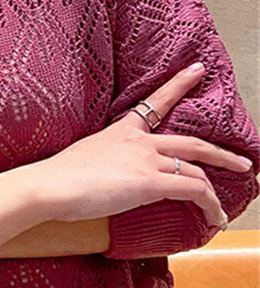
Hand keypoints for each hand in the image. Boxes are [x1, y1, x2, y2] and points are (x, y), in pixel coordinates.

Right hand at [26, 61, 253, 227]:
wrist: (48, 185)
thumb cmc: (55, 178)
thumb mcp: (83, 161)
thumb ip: (104, 165)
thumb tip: (109, 181)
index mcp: (120, 132)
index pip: (155, 104)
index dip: (178, 86)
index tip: (196, 70)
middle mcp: (138, 142)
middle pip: (191, 143)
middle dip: (220, 154)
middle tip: (242, 161)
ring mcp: (146, 161)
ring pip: (196, 172)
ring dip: (215, 191)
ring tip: (223, 209)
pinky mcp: (150, 183)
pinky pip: (193, 192)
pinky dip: (210, 205)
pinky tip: (214, 217)